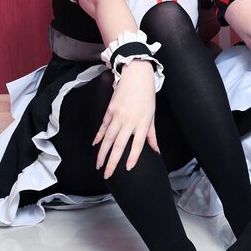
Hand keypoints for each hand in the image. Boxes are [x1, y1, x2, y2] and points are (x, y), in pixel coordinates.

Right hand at [93, 60, 158, 178]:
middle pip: (119, 145)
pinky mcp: (110, 110)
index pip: (137, 145)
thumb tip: (155, 150)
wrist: (137, 76)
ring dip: (102, 152)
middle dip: (112, 161)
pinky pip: (103, 126)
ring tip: (98, 164)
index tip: (127, 169)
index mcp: (142, 123)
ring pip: (108, 138)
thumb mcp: (152, 115)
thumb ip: (151, 134)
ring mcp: (118, 115)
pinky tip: (95, 145)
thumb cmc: (147, 96)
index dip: (132, 157)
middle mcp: (130, 121)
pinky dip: (99, 136)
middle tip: (107, 174)